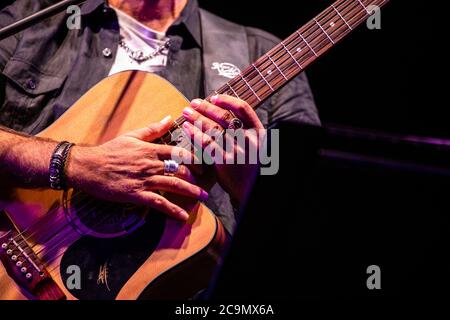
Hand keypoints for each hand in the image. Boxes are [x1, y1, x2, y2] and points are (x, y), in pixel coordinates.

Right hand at [66, 116, 207, 220]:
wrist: (87, 166)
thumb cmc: (109, 150)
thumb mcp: (132, 136)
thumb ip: (153, 129)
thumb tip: (169, 117)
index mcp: (150, 149)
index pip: (178, 151)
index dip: (194, 157)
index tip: (204, 162)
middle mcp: (150, 164)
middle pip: (180, 169)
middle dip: (196, 176)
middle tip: (206, 181)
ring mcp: (144, 180)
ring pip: (173, 185)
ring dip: (191, 191)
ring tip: (203, 196)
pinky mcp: (137, 194)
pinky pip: (159, 203)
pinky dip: (172, 210)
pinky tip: (182, 216)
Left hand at [181, 95, 264, 205]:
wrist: (250, 189)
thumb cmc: (249, 166)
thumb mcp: (254, 145)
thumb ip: (243, 131)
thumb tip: (222, 112)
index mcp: (258, 131)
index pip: (243, 108)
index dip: (227, 99)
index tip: (213, 97)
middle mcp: (248, 139)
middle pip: (224, 117)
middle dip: (206, 108)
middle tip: (194, 103)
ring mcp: (236, 150)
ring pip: (213, 128)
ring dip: (197, 118)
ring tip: (186, 112)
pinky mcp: (224, 161)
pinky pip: (206, 144)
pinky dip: (195, 134)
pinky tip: (187, 129)